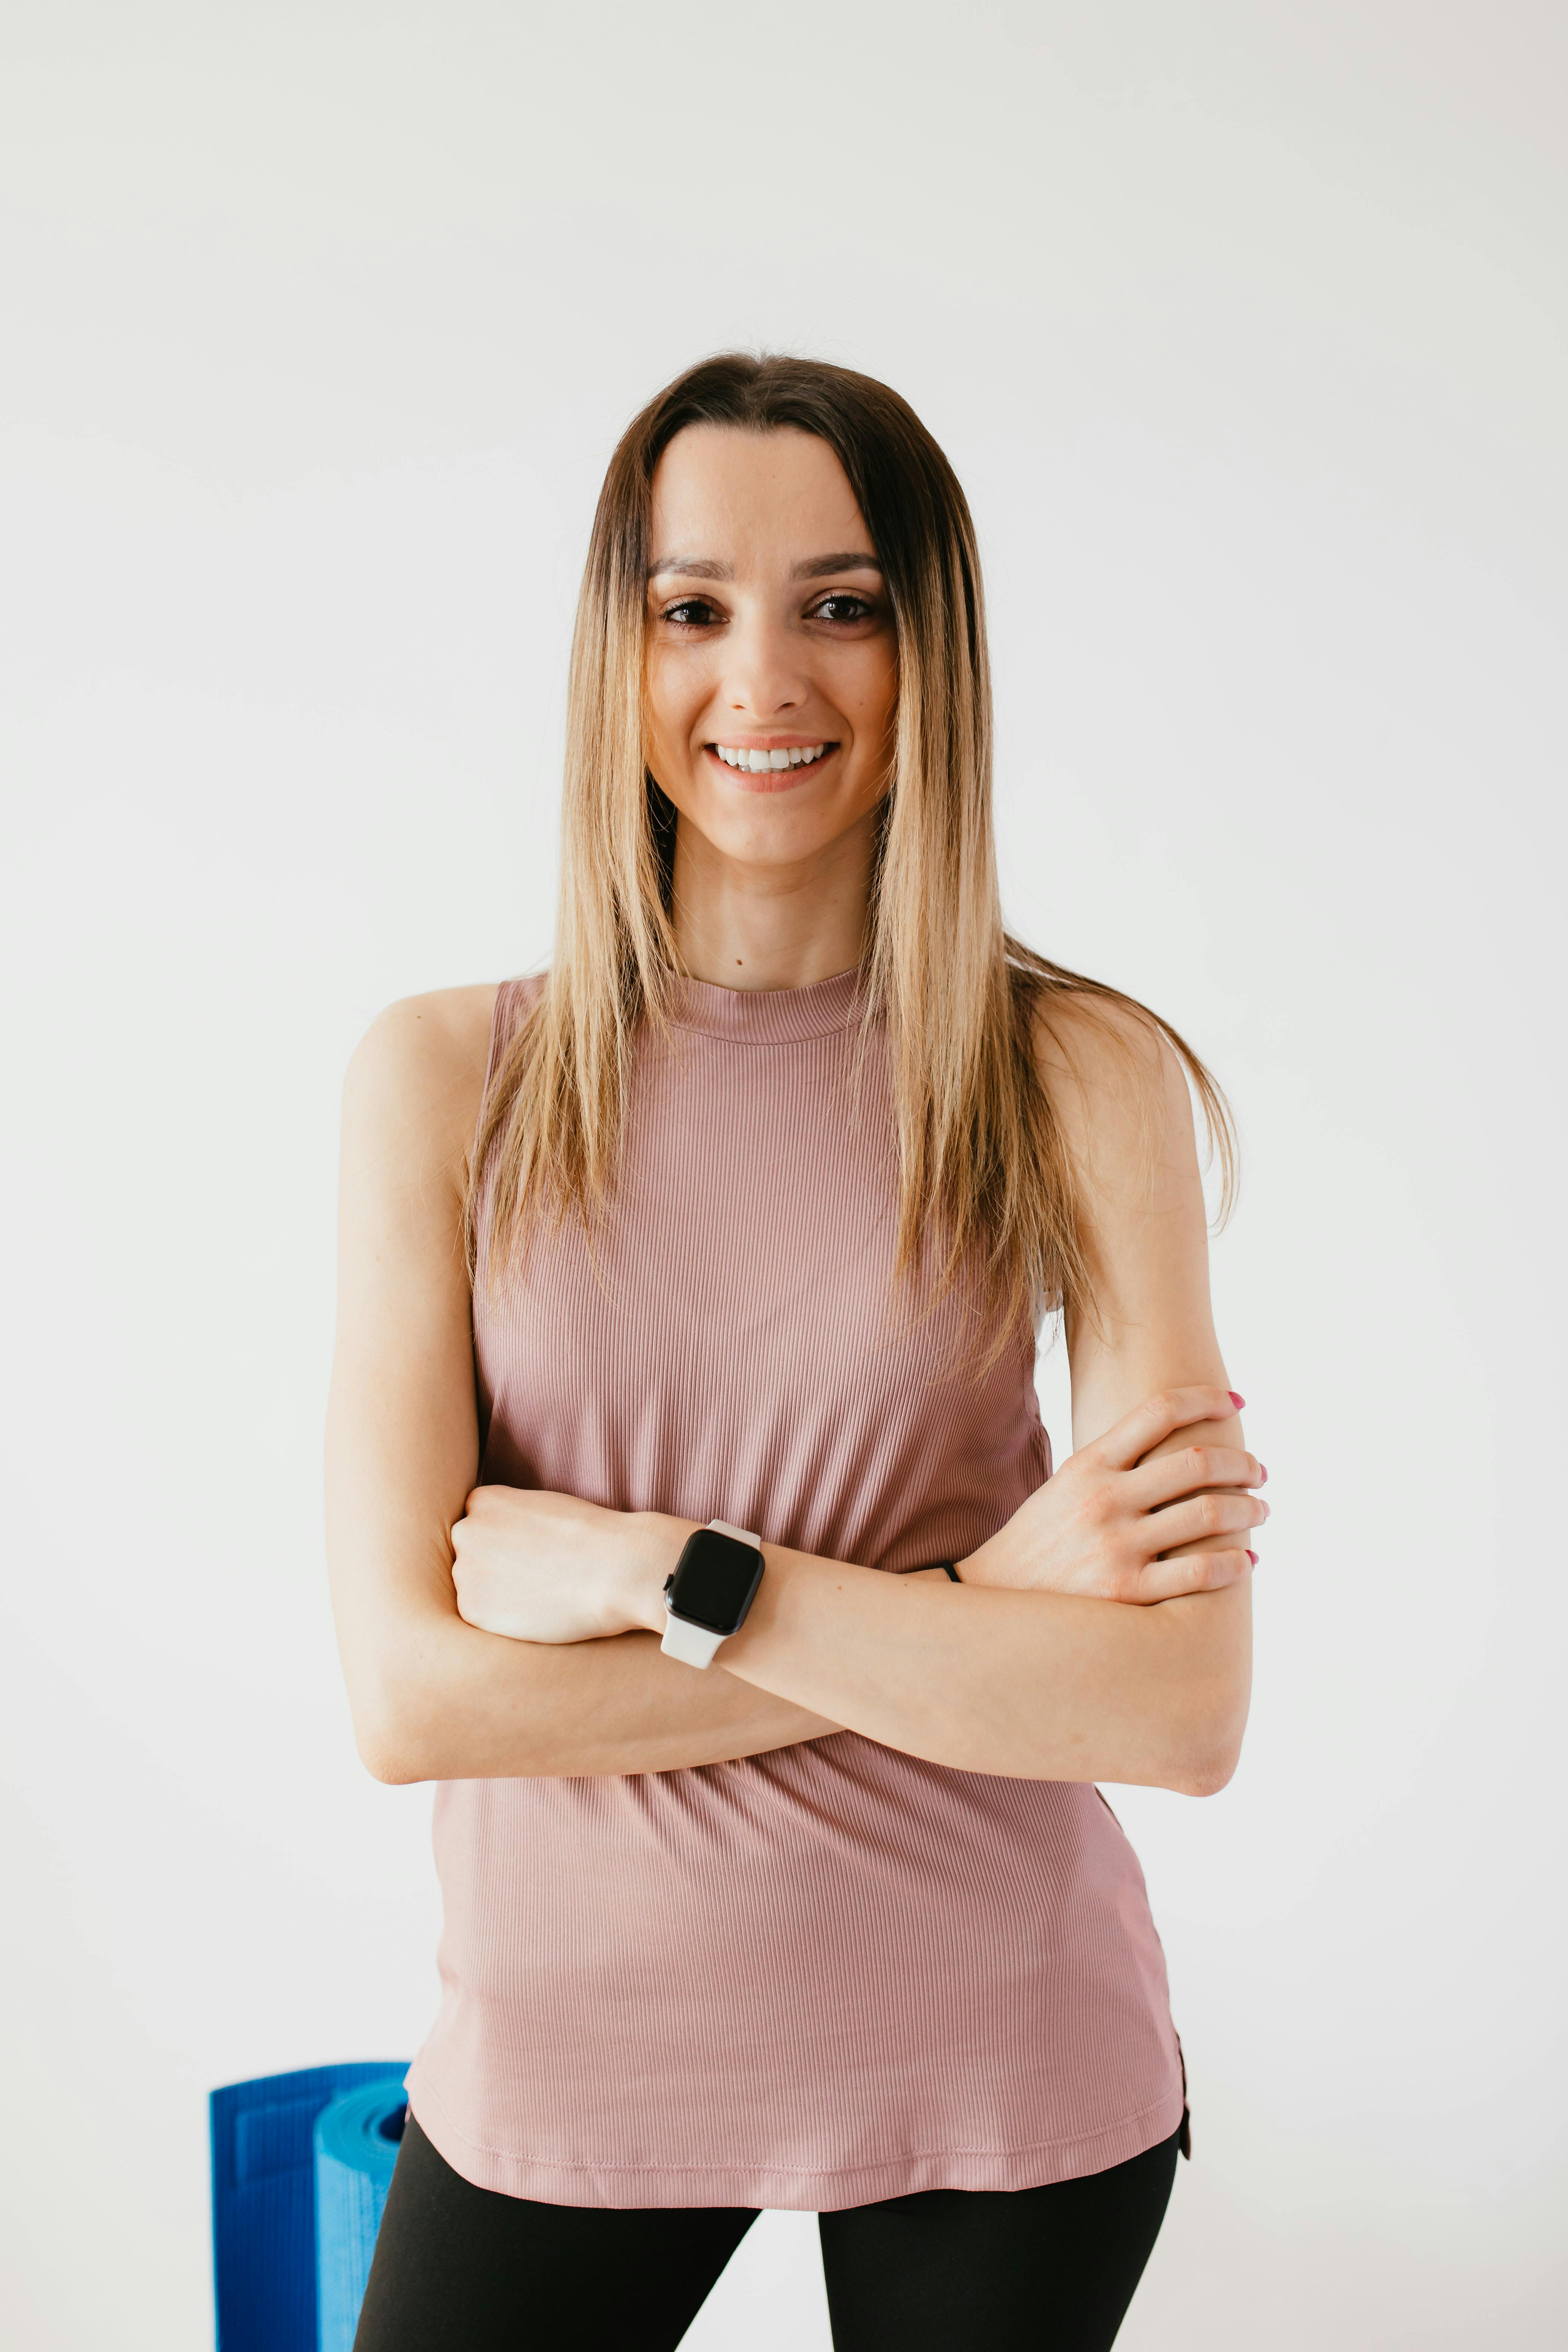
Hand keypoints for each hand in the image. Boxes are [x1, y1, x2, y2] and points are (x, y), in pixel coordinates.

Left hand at [451, 1486, 678, 1643]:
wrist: (618, 1570)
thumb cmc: (593, 1537)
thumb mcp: (545, 1508)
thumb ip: (512, 1520)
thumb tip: (500, 1542)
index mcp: (482, 1501)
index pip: (479, 1523)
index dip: (508, 1540)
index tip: (533, 1549)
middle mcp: (465, 1531)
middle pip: (472, 1554)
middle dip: (495, 1564)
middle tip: (536, 1575)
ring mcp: (465, 1571)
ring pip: (474, 1585)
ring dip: (497, 1592)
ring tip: (540, 1592)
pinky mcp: (472, 1610)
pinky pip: (480, 1615)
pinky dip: (502, 1619)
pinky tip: (534, 1610)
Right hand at [959, 1387, 1265, 1604]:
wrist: (992, 1604)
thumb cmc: (1037, 1544)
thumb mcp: (1063, 1489)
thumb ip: (1111, 1467)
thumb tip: (1172, 1448)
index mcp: (1088, 1465)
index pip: (1158, 1410)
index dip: (1206, 1398)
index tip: (1237, 1401)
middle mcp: (1104, 1499)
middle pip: (1196, 1462)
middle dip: (1242, 1464)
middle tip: (1260, 1473)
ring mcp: (1115, 1546)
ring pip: (1209, 1515)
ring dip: (1249, 1510)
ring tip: (1261, 1512)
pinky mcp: (1125, 1592)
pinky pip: (1200, 1571)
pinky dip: (1235, 1563)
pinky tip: (1248, 1561)